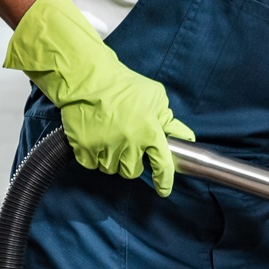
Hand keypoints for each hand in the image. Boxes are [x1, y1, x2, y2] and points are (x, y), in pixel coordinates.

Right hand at [5, 0, 192, 193]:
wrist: (87, 78)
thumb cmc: (123, 85)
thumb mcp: (155, 97)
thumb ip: (168, 119)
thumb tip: (185, 137)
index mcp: (149, 131)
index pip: (162, 165)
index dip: (164, 180)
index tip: (163, 189)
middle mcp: (128, 143)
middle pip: (132, 171)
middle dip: (131, 162)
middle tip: (127, 145)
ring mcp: (104, 146)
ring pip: (111, 169)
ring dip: (112, 159)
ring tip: (110, 138)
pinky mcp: (83, 147)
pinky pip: (92, 164)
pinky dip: (94, 156)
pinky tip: (96, 140)